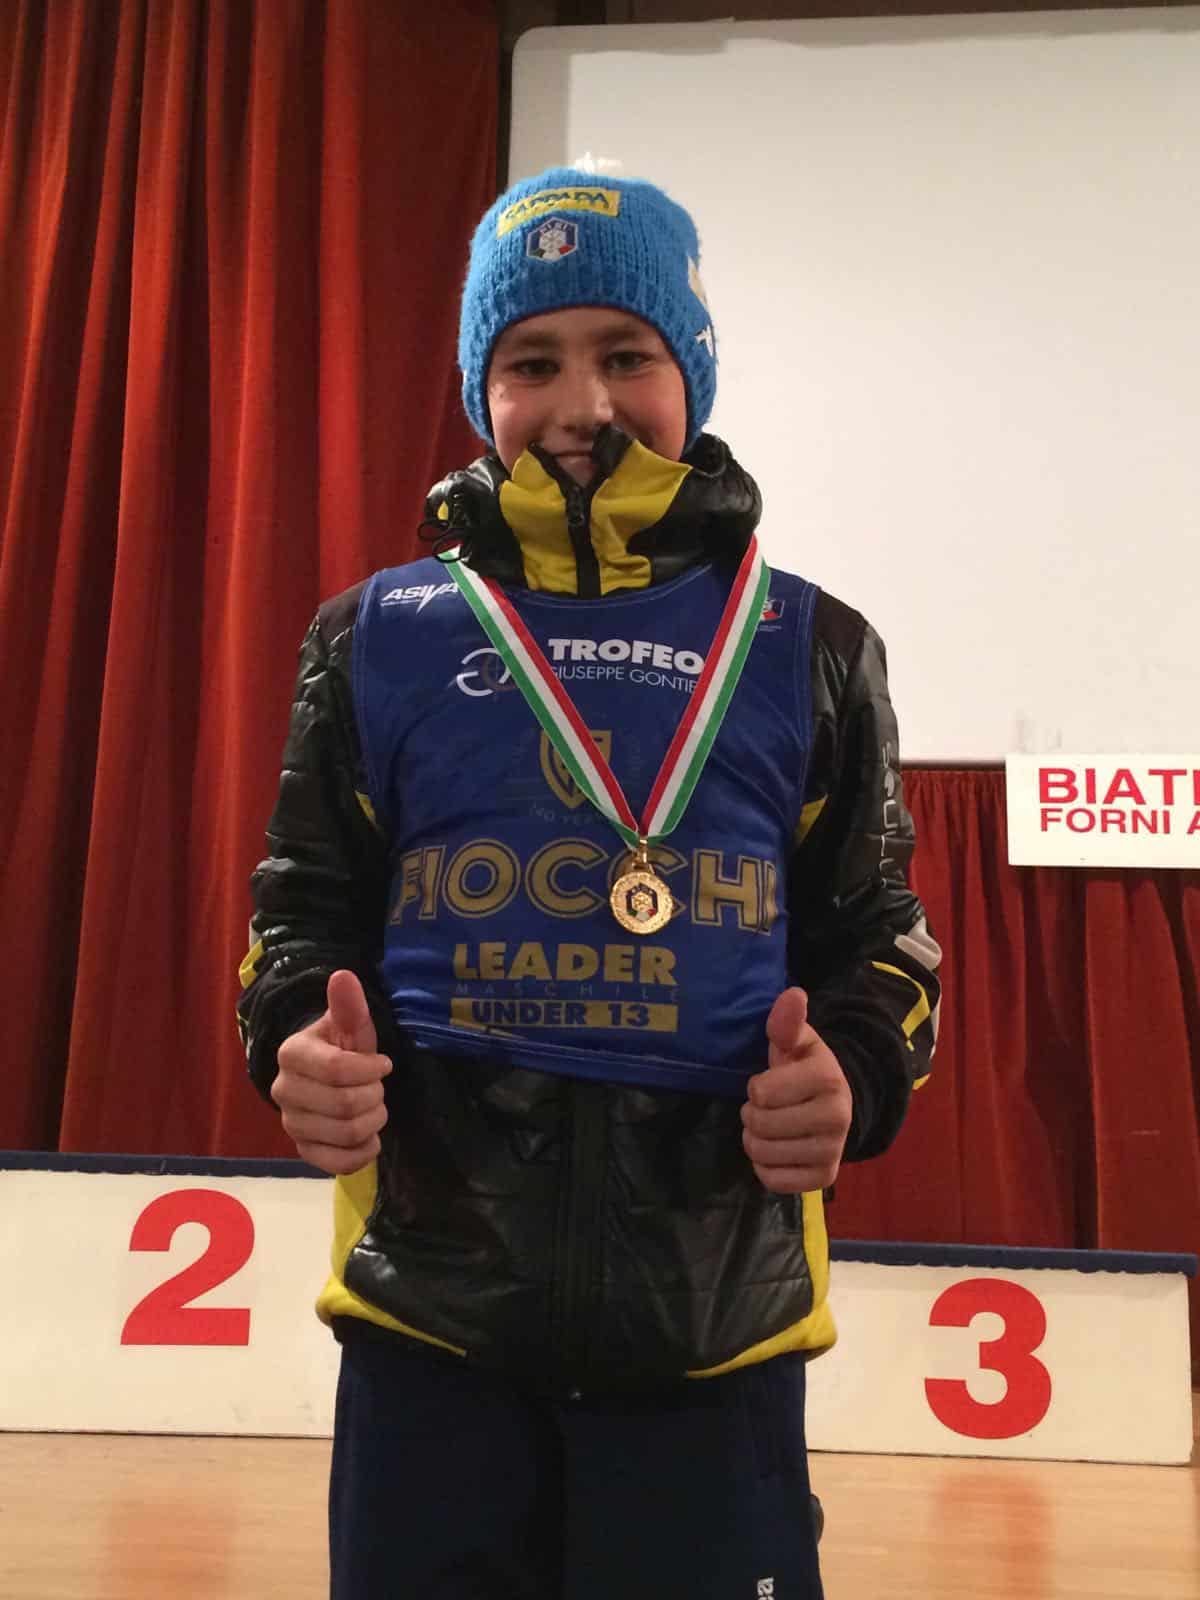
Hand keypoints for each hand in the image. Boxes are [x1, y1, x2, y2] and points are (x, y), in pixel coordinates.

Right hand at [272, 970, 391, 1174]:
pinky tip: (369, 1138)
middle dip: (374, 1096)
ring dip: (373, 1121)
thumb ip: (349, 1007)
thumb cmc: (342, 1048)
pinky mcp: (303, 1151)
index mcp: (292, 1054)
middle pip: (345, 1105)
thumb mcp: (350, 1027)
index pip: (337, 1069)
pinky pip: (338, 1163)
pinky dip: (363, 1153)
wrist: (328, 1078)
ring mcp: (291, 1124)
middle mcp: (283, 1090)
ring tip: (374, 1109)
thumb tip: (343, 976)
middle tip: (377, 1088)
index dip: (371, 1069)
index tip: (383, 1064)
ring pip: (345, 1133)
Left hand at [741, 987, 851, 1193]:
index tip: (769, 1084)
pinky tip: (778, 1151)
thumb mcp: (796, 1041)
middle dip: (752, 1115)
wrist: (833, 1105)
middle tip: (765, 1108)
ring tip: (770, 1127)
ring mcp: (833, 1151)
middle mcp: (838, 1117)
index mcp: (828, 1078)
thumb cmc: (804, 1069)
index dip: (756, 1088)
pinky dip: (765, 1167)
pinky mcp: (825, 1179)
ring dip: (755, 1140)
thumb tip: (793, 995)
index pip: (760, 1093)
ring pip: (763, 1154)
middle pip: (760, 1125)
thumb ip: (787, 1022)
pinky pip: (772, 1180)